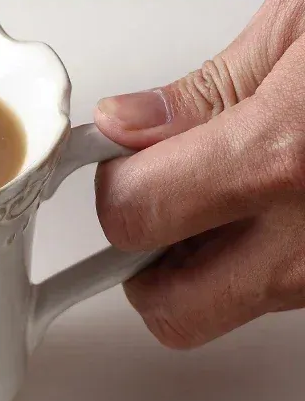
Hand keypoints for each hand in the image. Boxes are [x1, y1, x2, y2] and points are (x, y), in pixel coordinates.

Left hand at [94, 0, 304, 348]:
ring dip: (207, 263)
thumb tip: (129, 124)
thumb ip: (208, 88)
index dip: (114, 185)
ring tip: (235, 192)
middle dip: (145, 263)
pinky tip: (284, 203)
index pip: (133, 216)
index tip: (119, 161)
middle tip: (160, 204)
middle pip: (172, 311)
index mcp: (287, 154)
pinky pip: (285, 298)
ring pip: (230, 310)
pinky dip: (265, 262)